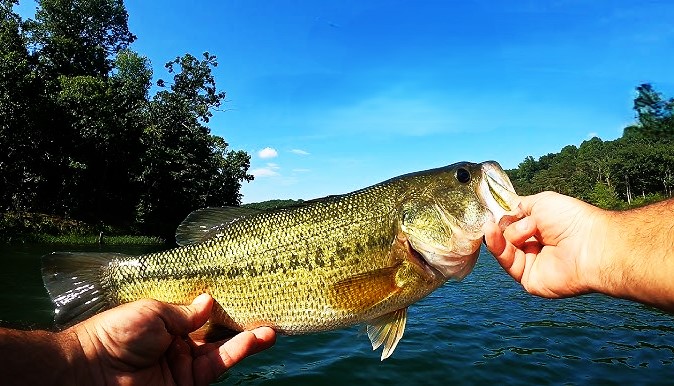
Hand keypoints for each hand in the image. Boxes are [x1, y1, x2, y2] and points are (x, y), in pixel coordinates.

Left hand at [65, 294, 275, 385]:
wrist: (92, 369)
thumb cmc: (116, 332)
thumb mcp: (154, 311)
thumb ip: (185, 312)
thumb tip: (210, 301)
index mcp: (167, 322)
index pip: (201, 313)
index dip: (221, 306)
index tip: (244, 294)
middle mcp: (179, 342)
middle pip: (217, 332)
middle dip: (241, 323)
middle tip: (266, 311)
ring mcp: (185, 363)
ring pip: (223, 350)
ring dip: (248, 339)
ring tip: (272, 330)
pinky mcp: (189, 381)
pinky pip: (218, 364)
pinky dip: (237, 351)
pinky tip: (254, 338)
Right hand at [483, 191, 602, 297]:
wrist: (590, 244)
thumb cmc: (572, 220)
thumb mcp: (540, 202)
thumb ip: (516, 206)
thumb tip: (498, 211)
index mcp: (538, 229)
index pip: (509, 223)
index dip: (499, 216)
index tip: (489, 208)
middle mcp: (534, 246)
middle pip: (503, 235)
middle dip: (503, 224)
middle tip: (512, 217)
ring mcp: (530, 263)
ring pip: (502, 248)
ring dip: (504, 234)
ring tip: (524, 228)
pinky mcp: (527, 278)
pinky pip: (506, 262)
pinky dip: (498, 246)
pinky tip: (493, 232)